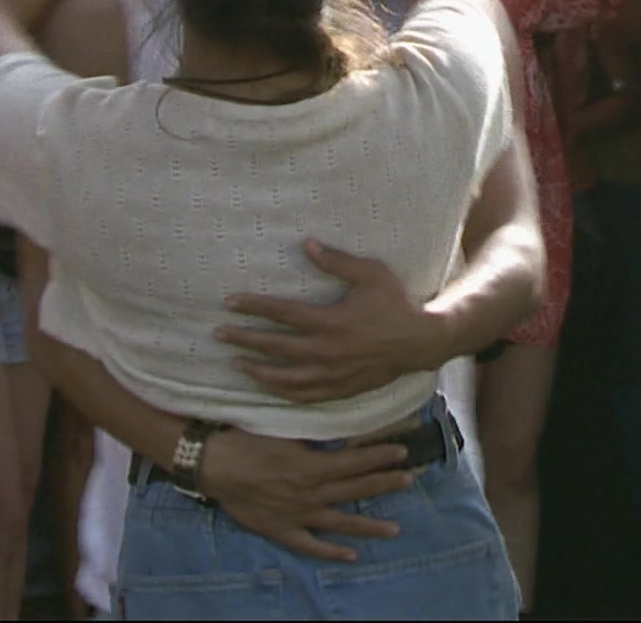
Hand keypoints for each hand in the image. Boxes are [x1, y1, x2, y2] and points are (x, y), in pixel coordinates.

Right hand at [197, 429, 415, 561]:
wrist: (214, 465)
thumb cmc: (247, 442)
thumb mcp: (286, 432)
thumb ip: (315, 439)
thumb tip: (342, 435)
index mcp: (313, 466)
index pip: (356, 461)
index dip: (381, 456)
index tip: (403, 452)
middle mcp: (311, 493)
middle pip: (355, 489)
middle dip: (384, 484)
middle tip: (409, 481)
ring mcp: (298, 515)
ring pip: (341, 522)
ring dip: (369, 525)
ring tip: (395, 529)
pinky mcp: (282, 531)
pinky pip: (310, 546)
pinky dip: (331, 553)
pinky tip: (351, 556)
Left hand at [213, 240, 443, 401]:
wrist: (421, 342)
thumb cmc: (395, 303)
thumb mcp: (371, 274)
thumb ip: (337, 261)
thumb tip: (306, 244)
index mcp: (331, 322)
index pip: (283, 314)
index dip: (254, 307)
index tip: (229, 303)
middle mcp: (328, 351)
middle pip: (276, 348)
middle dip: (245, 340)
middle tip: (220, 334)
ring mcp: (334, 374)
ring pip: (286, 378)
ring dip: (258, 372)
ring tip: (237, 364)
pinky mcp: (341, 388)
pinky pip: (306, 396)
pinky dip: (284, 393)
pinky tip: (269, 387)